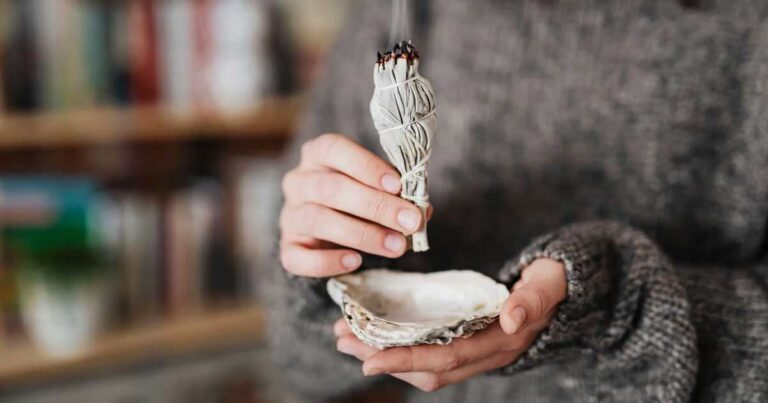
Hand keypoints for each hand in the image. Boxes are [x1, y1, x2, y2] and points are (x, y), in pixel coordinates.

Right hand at [280, 134, 427, 277]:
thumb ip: (395, 192)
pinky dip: (327, 261)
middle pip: (331, 188)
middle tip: (409, 221)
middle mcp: (298, 181)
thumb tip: (422, 210)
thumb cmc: (358, 198)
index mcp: (318, 155)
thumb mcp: (375, 186)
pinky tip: (355, 261)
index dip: (366, 166)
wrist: (329, 230)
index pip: (334, 149)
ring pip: (318, 220)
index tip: (398, 185)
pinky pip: (298, 257)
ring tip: (396, 246)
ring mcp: (290, 215)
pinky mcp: (287, 247)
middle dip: (375, 205)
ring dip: (362, 234)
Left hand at [334, 258, 566, 391]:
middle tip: (343, 341)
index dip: (407, 360)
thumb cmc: (552, 283)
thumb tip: (511, 317)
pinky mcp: (465, 342)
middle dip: (384, 359)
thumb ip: (531, 299)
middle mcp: (484, 355)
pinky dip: (399, 348)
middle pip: (426, 368)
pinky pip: (428, 352)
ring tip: (347, 338)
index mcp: (500, 343)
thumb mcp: (546, 285)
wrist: (562, 291)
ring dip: (385, 355)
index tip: (369, 359)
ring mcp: (474, 352)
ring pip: (423, 365)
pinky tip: (375, 334)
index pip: (446, 358)